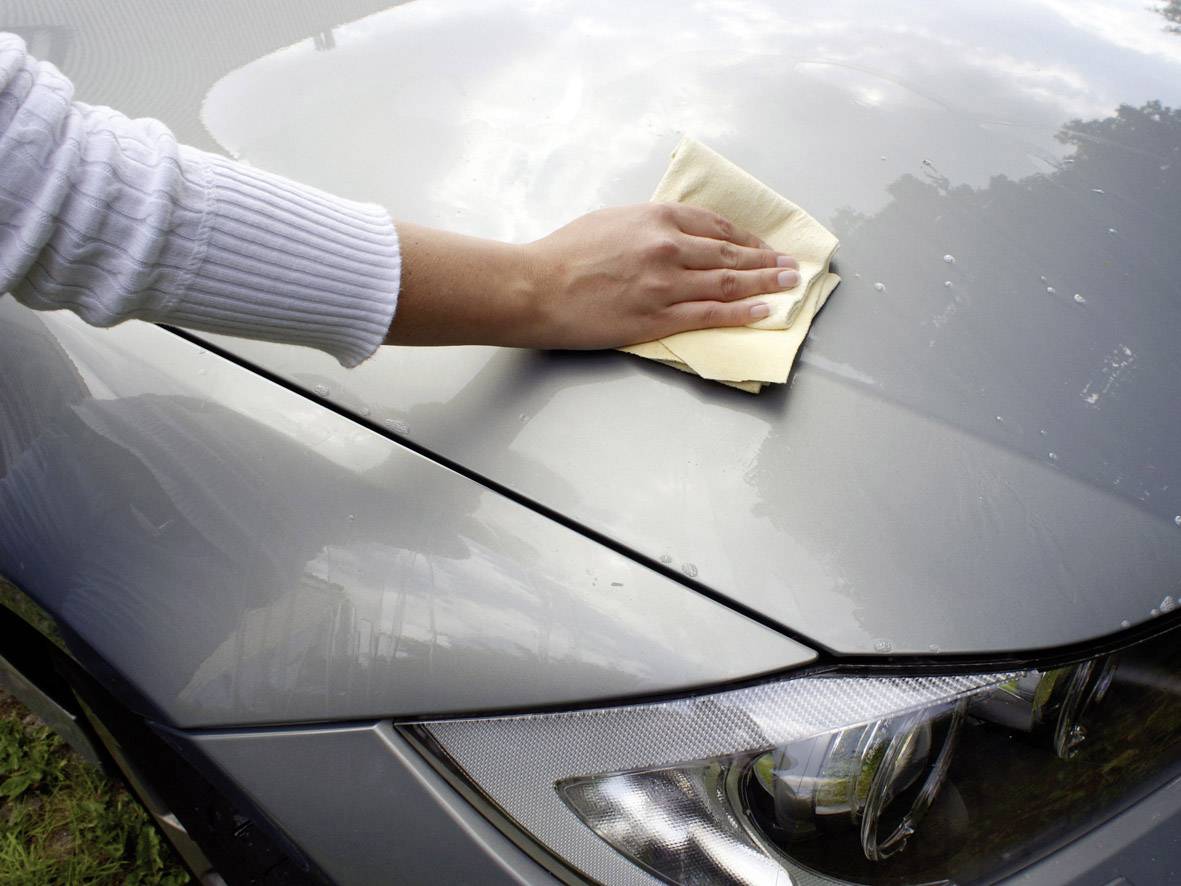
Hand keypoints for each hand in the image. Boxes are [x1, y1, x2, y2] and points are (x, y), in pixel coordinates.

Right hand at [384, 204, 797, 348]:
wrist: (536, 286)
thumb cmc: (563, 254)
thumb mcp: (611, 220)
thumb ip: (647, 227)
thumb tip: (673, 237)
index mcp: (657, 218)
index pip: (715, 226)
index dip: (745, 238)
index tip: (762, 245)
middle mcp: (668, 247)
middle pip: (730, 254)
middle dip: (765, 260)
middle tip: (790, 266)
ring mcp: (666, 284)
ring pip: (728, 283)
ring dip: (764, 284)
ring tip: (788, 287)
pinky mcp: (658, 317)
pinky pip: (710, 314)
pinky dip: (741, 312)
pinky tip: (763, 311)